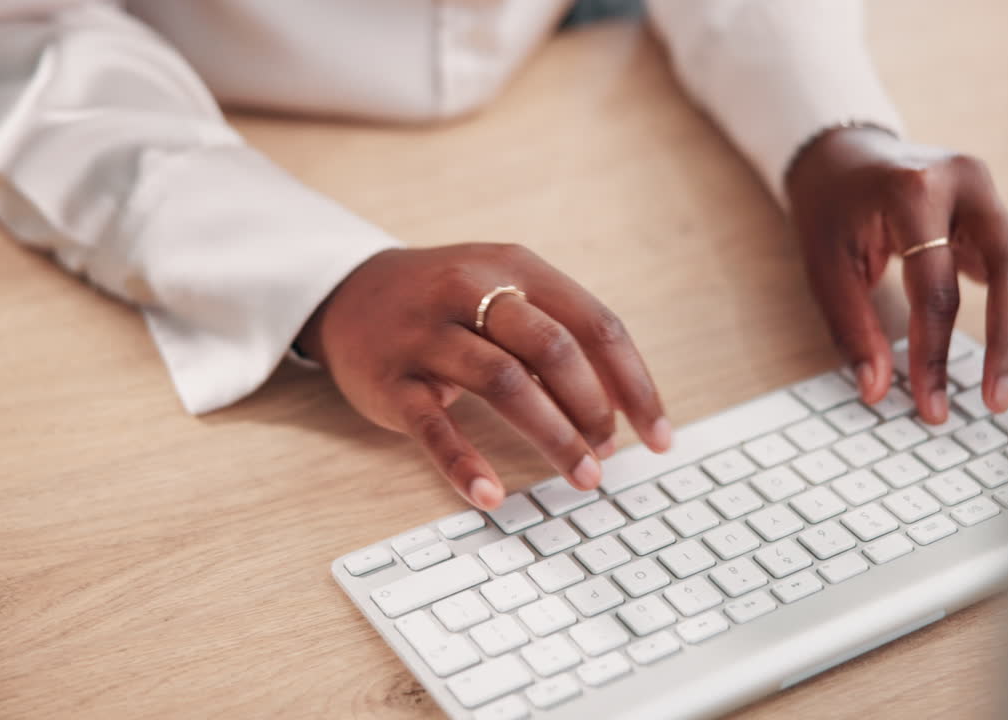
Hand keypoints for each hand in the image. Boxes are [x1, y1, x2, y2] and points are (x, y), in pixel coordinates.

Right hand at [297, 243, 670, 509]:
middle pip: (553, 349)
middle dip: (593, 409)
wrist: (349, 292)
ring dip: (553, 436)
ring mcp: (428, 334)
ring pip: (504, 383)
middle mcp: (473, 291)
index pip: (596, 324)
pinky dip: (465, 463)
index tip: (658, 436)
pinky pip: (433, 427)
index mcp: (517, 267)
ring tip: (581, 475)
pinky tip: (492, 495)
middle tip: (607, 453)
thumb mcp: (505, 292)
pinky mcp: (391, 380)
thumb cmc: (447, 303)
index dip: (635, 384)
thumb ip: (559, 336)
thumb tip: (620, 409)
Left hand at [786, 127, 1007, 422]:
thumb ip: (851, 328)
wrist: (844, 153)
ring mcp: (989, 197)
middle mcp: (966, 185)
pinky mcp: (996, 217)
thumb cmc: (831, 207)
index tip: (932, 404)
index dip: (934, 352)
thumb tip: (876, 390)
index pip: (936, 287)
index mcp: (916, 191)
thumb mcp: (824, 263)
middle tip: (998, 400)